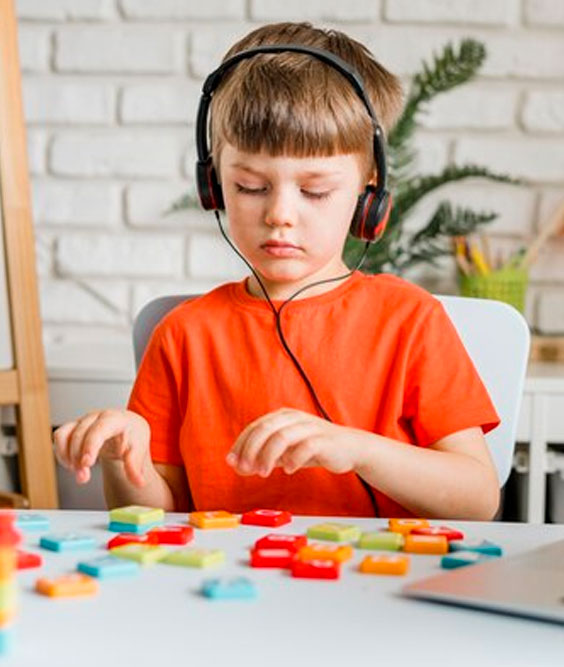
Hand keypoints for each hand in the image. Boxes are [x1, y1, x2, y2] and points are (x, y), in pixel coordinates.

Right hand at [53, 409, 150, 486]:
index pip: (100, 429)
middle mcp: (96, 417)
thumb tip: (139, 482)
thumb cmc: (132, 435)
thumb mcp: (138, 448)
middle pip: (80, 434)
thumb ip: (135, 465)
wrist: (127, 428)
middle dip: (78, 458)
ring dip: (66, 456)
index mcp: (115, 419)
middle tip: (83, 477)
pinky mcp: (73, 427)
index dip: (91, 445)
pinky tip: (71, 466)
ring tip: (78, 473)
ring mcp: (83, 421)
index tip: (86, 463)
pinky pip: (59, 437)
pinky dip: (61, 453)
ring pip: (64, 434)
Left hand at [225, 408, 362, 477]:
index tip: (232, 462)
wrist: (349, 448)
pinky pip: (304, 447)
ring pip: (281, 437)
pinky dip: (293, 459)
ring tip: (262, 473)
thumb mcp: (284, 452)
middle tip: (244, 469)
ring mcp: (309, 427)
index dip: (241, 444)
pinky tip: (288, 470)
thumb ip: (262, 457)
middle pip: (265, 429)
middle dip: (250, 450)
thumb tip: (236, 466)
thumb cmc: (313, 448)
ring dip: (268, 456)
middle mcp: (294, 418)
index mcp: (282, 416)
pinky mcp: (323, 440)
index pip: (255, 427)